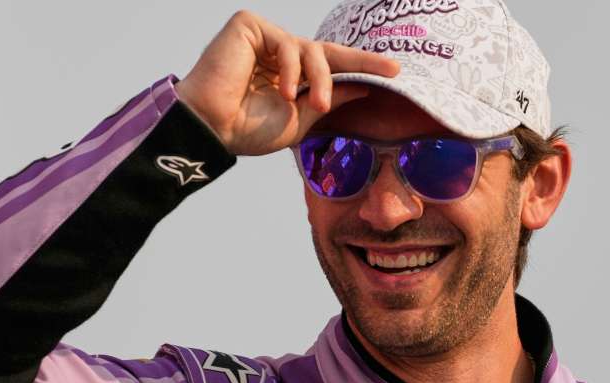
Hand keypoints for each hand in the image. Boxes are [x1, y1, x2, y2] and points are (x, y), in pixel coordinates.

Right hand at [176, 10, 399, 155]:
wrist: (213, 128)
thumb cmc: (247, 129)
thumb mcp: (300, 119)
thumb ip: (330, 99)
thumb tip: (364, 86)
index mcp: (288, 75)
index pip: (330, 65)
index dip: (362, 66)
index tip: (395, 72)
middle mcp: (277, 54)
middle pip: (327, 51)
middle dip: (359, 61)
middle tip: (389, 71)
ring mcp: (263, 38)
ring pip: (310, 49)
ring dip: (319, 79)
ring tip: (314, 105)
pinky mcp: (248, 26)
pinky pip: (286, 41)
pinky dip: (290, 67)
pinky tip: (283, 90)